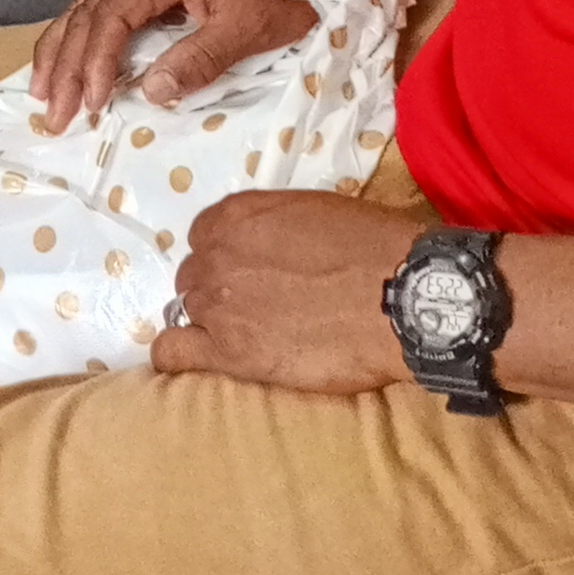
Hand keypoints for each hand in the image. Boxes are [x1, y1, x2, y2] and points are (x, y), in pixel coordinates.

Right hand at [26, 0, 311, 131]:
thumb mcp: (249, 28)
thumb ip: (199, 60)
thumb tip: (150, 93)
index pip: (111, 18)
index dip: (94, 65)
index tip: (90, 106)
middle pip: (90, 11)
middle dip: (66, 64)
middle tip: (52, 113)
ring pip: (91, 5)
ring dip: (65, 48)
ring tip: (43, 90)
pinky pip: (110, 3)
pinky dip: (87, 33)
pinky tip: (74, 57)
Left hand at [152, 191, 422, 391]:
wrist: (401, 298)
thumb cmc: (375, 249)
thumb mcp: (318, 213)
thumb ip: (278, 227)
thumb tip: (277, 249)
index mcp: (238, 215)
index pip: (205, 235)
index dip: (226, 256)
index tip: (252, 271)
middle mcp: (217, 254)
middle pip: (196, 276)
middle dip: (221, 290)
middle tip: (262, 308)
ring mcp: (218, 303)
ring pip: (189, 311)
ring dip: (214, 323)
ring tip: (253, 339)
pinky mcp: (228, 352)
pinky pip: (172, 354)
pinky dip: (176, 357)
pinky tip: (196, 361)